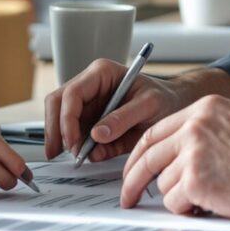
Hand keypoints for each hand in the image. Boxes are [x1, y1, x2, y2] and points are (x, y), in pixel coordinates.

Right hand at [43, 57, 186, 161]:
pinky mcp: (90, 120)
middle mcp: (89, 86)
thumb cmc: (164, 99)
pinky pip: (75, 133)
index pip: (72, 94)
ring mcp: (88, 103)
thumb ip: (123, 118)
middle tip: (59, 153)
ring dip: (63, 140)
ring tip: (77, 157)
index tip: (74, 142)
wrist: (174, 106)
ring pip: (59, 119)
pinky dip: (77, 146)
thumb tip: (97, 134)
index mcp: (101, 73)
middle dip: (55, 130)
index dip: (67, 119)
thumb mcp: (149, 105)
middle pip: (57, 104)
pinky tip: (88, 155)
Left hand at [119, 96, 229, 218]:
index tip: (133, 169)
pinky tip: (211, 205)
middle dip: (133, 181)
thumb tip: (183, 153)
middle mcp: (193, 127)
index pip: (155, 132)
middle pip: (146, 157)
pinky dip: (189, 210)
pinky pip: (176, 202)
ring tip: (209, 197)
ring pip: (164, 184)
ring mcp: (192, 154)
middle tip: (128, 198)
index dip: (140, 155)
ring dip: (181, 197)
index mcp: (203, 110)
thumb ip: (207, 131)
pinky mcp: (196, 181)